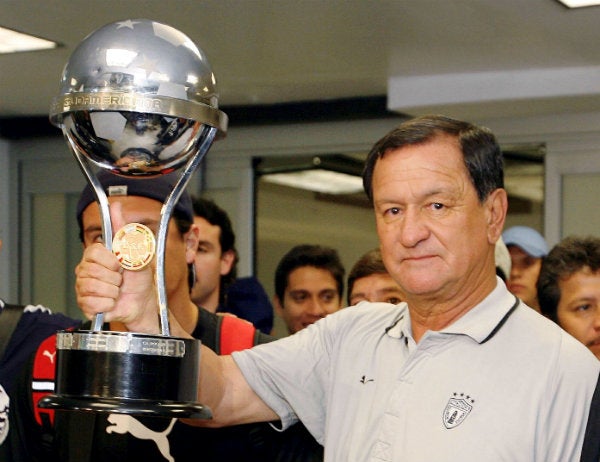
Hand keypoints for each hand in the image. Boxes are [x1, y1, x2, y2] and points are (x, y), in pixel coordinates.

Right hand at [75, 201, 159, 333]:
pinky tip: (112, 302)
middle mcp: (85, 270)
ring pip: (93, 287)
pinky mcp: (84, 305)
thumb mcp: (136, 251)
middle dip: (115, 278)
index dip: (112, 260)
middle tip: (121, 280)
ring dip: (113, 291)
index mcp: (95, 255)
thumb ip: (123, 230)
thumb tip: (116, 205)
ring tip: (117, 291)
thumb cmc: (139, 277)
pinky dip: (108, 304)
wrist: (143, 302)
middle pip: (93, 271)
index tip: (121, 264)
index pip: (94, 252)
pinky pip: (92, 303)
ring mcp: (83, 287)